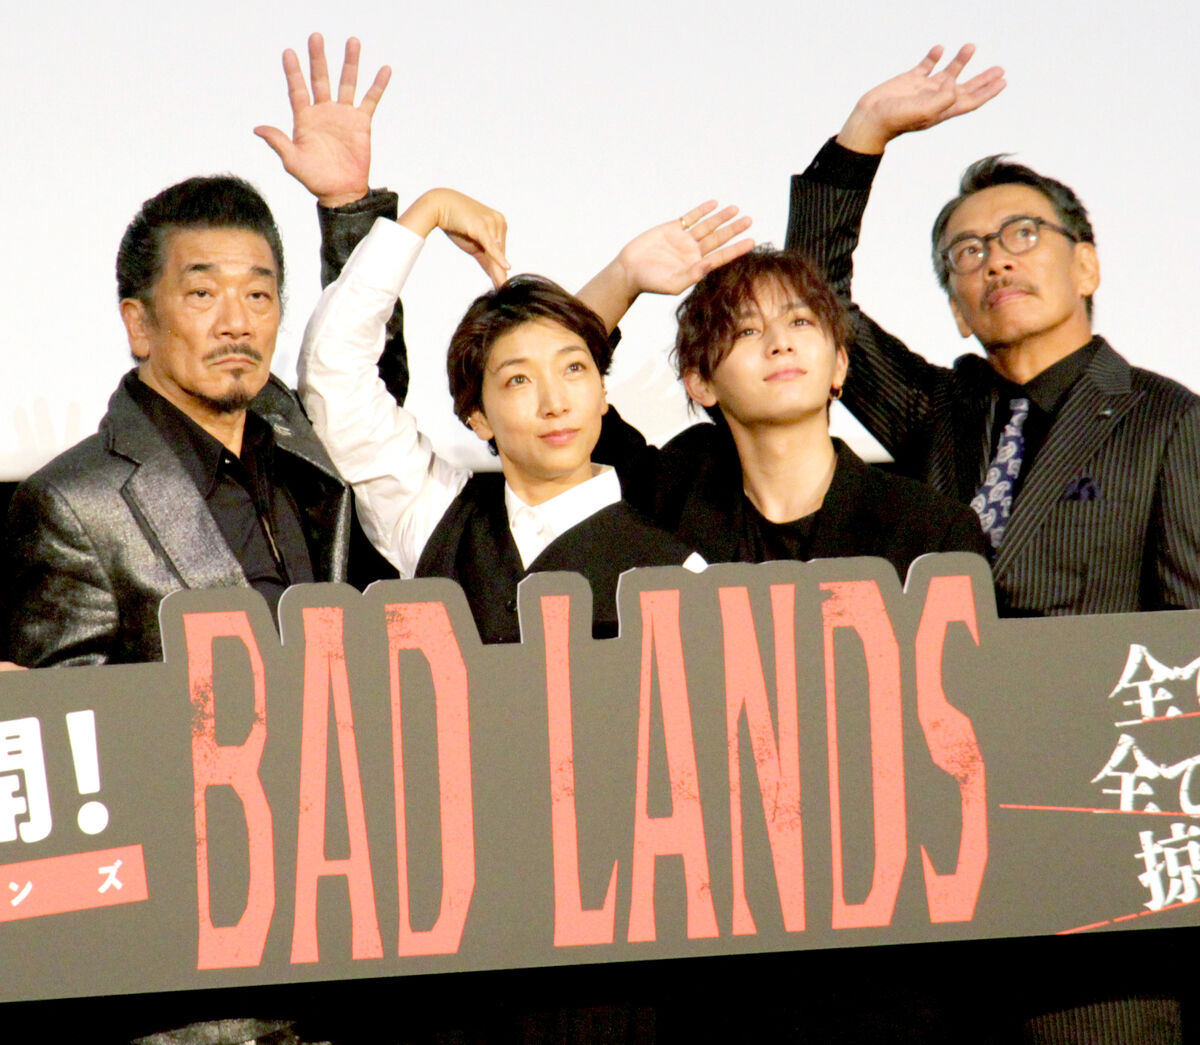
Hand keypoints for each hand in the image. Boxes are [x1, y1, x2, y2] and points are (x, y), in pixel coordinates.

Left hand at [254, 33, 390, 207]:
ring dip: (349, 63)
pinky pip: (370, 100)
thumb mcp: (292, 161)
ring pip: (346, 83)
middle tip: (316, 37)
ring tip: (352, 42)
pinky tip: (384, 69)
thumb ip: (278, 142)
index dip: (293, 72)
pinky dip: (377, 85)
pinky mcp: (361, 123)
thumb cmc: (315, 180)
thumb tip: (258, 129)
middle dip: (318, 58)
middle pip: (320, 79)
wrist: (341, 193)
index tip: (289, 52)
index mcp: (304, 119)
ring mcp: (343, 116)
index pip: (297, 90)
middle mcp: (324, 112)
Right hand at [399, 189, 510, 287]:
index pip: (500, 250)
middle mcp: (499, 222)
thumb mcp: (474, 244)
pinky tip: (506, 268)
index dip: (500, 267)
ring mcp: (492, 223)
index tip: (504, 284)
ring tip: (501, 285)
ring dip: (498, 270)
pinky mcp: (482, 227)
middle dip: (499, 272)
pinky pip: (491, 245)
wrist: (439, 206)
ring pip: (496, 252)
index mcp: (499, 224)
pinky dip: (498, 257)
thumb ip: (486, 257)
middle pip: (500, 253)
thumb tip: (495, 273)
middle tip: (503, 288)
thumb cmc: (455, 224)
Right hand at [616, 201, 754, 296]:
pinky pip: (690, 218)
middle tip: (749, 220)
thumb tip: (710, 264)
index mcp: (697, 267)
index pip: (721, 257)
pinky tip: (713, 204)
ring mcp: (683, 240)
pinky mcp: (672, 229)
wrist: (629, 270)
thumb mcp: (674, 283)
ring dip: (721, 218)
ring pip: (707, 226)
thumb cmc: (651, 282)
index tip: (752, 241)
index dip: (737, 249)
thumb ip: (693, 274)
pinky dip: (702, 211)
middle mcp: (693, 253)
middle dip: (733, 229)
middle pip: (718, 239)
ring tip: (735, 209)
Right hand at [837, 44, 1004, 154]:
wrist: (870, 118)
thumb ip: (944, 98)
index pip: (971, 100)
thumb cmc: (896, 120)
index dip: (988, 91)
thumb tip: (955, 83)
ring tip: (970, 46)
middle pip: (965, 88)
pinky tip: (940, 48)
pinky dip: (934, 57)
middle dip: (983, 79)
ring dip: (960, 61)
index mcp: (943, 110)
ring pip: (948, 73)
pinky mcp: (909, 80)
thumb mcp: (925, 111)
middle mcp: (936, 99)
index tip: (1003, 82)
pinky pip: (926, 66)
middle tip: (1000, 69)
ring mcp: (923, 89)